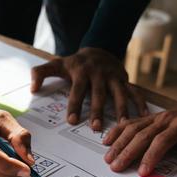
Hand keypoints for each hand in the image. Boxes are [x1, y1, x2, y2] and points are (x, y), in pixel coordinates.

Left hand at [31, 47, 147, 130]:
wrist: (99, 48)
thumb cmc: (74, 62)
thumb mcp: (56, 64)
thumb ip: (40, 73)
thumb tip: (32, 88)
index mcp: (82, 72)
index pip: (77, 91)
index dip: (74, 105)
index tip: (72, 121)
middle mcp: (99, 74)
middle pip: (99, 95)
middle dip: (97, 111)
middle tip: (95, 128)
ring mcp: (114, 77)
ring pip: (119, 94)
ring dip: (121, 110)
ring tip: (122, 126)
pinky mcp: (125, 80)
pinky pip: (135, 92)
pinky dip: (141, 103)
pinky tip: (145, 116)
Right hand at [102, 101, 176, 176]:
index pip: (162, 141)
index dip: (151, 156)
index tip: (143, 171)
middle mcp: (165, 119)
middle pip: (142, 135)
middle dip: (128, 152)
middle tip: (117, 167)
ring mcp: (154, 117)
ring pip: (132, 128)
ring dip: (119, 143)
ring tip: (109, 158)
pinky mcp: (147, 118)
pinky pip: (129, 122)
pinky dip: (116, 131)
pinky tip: (107, 141)